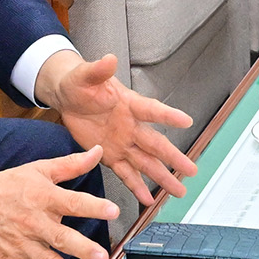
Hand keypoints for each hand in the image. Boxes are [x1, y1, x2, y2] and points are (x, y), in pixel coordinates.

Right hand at [0, 146, 117, 258]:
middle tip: (102, 257)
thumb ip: (71, 164)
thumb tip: (98, 151)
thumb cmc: (7, 185)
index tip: (113, 211)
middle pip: (61, 237)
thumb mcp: (39, 170)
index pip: (73, 202)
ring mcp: (21, 243)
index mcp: (44, 198)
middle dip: (82, 248)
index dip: (94, 207)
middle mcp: (34, 222)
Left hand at [36, 49, 196, 212]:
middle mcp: (131, 126)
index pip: (151, 110)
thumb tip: (108, 59)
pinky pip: (126, 174)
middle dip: (173, 158)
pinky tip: (149, 199)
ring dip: (162, 177)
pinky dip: (136, 187)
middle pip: (156, 144)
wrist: (67, 97)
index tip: (186, 121)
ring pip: (146, 163)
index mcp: (128, 104)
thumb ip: (98, 70)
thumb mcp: (85, 75)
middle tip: (191, 169)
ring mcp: (122, 143)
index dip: (168, 116)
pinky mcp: (110, 155)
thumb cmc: (79, 83)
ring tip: (179, 191)